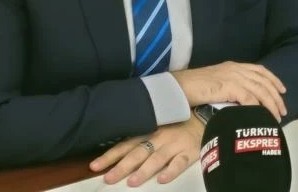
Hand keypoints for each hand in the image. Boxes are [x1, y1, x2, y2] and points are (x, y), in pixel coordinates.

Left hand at [89, 116, 203, 186]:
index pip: (125, 145)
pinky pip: (179, 162)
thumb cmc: (176, 123)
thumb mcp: (156, 125)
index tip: (94, 166)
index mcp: (147, 132)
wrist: (203, 115)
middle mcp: (158, 139)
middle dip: (122, 167)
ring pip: (156, 159)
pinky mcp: (188, 152)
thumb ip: (139, 136)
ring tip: (132, 182)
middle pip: (137, 154)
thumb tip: (117, 151)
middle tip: (109, 178)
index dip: (110, 156)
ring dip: (144, 170)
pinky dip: (171, 171)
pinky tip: (163, 179)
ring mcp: (173, 145)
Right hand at [172, 61, 286, 121]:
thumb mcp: (216, 83)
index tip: (282, 90)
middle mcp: (235, 69)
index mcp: (232, 66)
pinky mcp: (228, 87)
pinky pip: (249, 98)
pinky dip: (257, 107)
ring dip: (270, 104)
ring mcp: (232, 77)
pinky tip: (260, 115)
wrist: (179, 87)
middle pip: (263, 81)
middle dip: (275, 96)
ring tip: (275, 117)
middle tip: (283, 110)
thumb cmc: (193, 88)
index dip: (273, 79)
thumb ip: (229, 86)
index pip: (259, 70)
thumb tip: (242, 100)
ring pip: (259, 90)